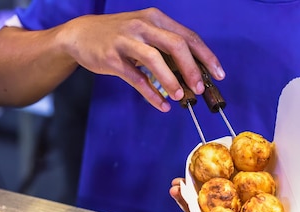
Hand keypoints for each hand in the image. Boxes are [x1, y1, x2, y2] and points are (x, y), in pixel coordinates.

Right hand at [58, 8, 223, 110]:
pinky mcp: (112, 58)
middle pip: (175, 45)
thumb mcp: (144, 32)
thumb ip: (166, 47)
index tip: (219, 74)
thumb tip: (192, 72)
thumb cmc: (119, 36)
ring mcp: (126, 41)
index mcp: (155, 19)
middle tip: (200, 89)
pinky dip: (150, 93)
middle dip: (191, 69)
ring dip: (171, 81)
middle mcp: (142, 26)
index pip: (188, 36)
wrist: (80, 34)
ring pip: (155, 59)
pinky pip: (135, 78)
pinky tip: (161, 105)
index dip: (206, 56)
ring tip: (180, 97)